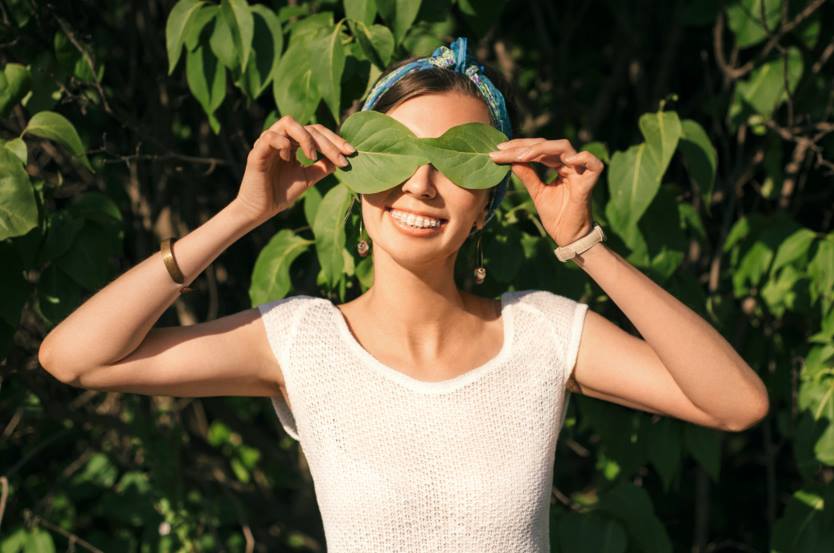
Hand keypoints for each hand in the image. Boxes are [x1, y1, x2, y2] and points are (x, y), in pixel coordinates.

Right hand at [233, 115, 355, 223]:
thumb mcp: (308, 178)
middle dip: (328, 142)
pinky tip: (289, 158)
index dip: (335, 140)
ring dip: (306, 137)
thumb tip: (342, 158)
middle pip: (308, 127)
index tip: (351, 153)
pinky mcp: (256, 152)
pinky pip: (270, 137)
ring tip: (313, 156)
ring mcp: (268, 143)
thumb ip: (323, 167)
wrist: (260, 210)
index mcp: (293, 143)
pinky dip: (283, 143)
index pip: (317, 132)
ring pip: (289, 123)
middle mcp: (281, 138)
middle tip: (341, 157)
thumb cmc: (281, 193)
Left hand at [489, 138, 603, 246]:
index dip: (518, 147)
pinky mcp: (589, 182)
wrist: (568, 237)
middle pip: (547, 144)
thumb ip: (527, 175)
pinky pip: (593, 163)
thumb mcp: (537, 193)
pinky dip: (581, 158)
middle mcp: (570, 164)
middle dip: (524, 146)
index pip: (538, 149)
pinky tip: (563, 161)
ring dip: (540, 149)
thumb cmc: (556, 216)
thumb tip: (511, 160)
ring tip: (521, 157)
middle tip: (502, 151)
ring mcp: (580, 171)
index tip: (497, 151)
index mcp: (558, 165)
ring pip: (564, 147)